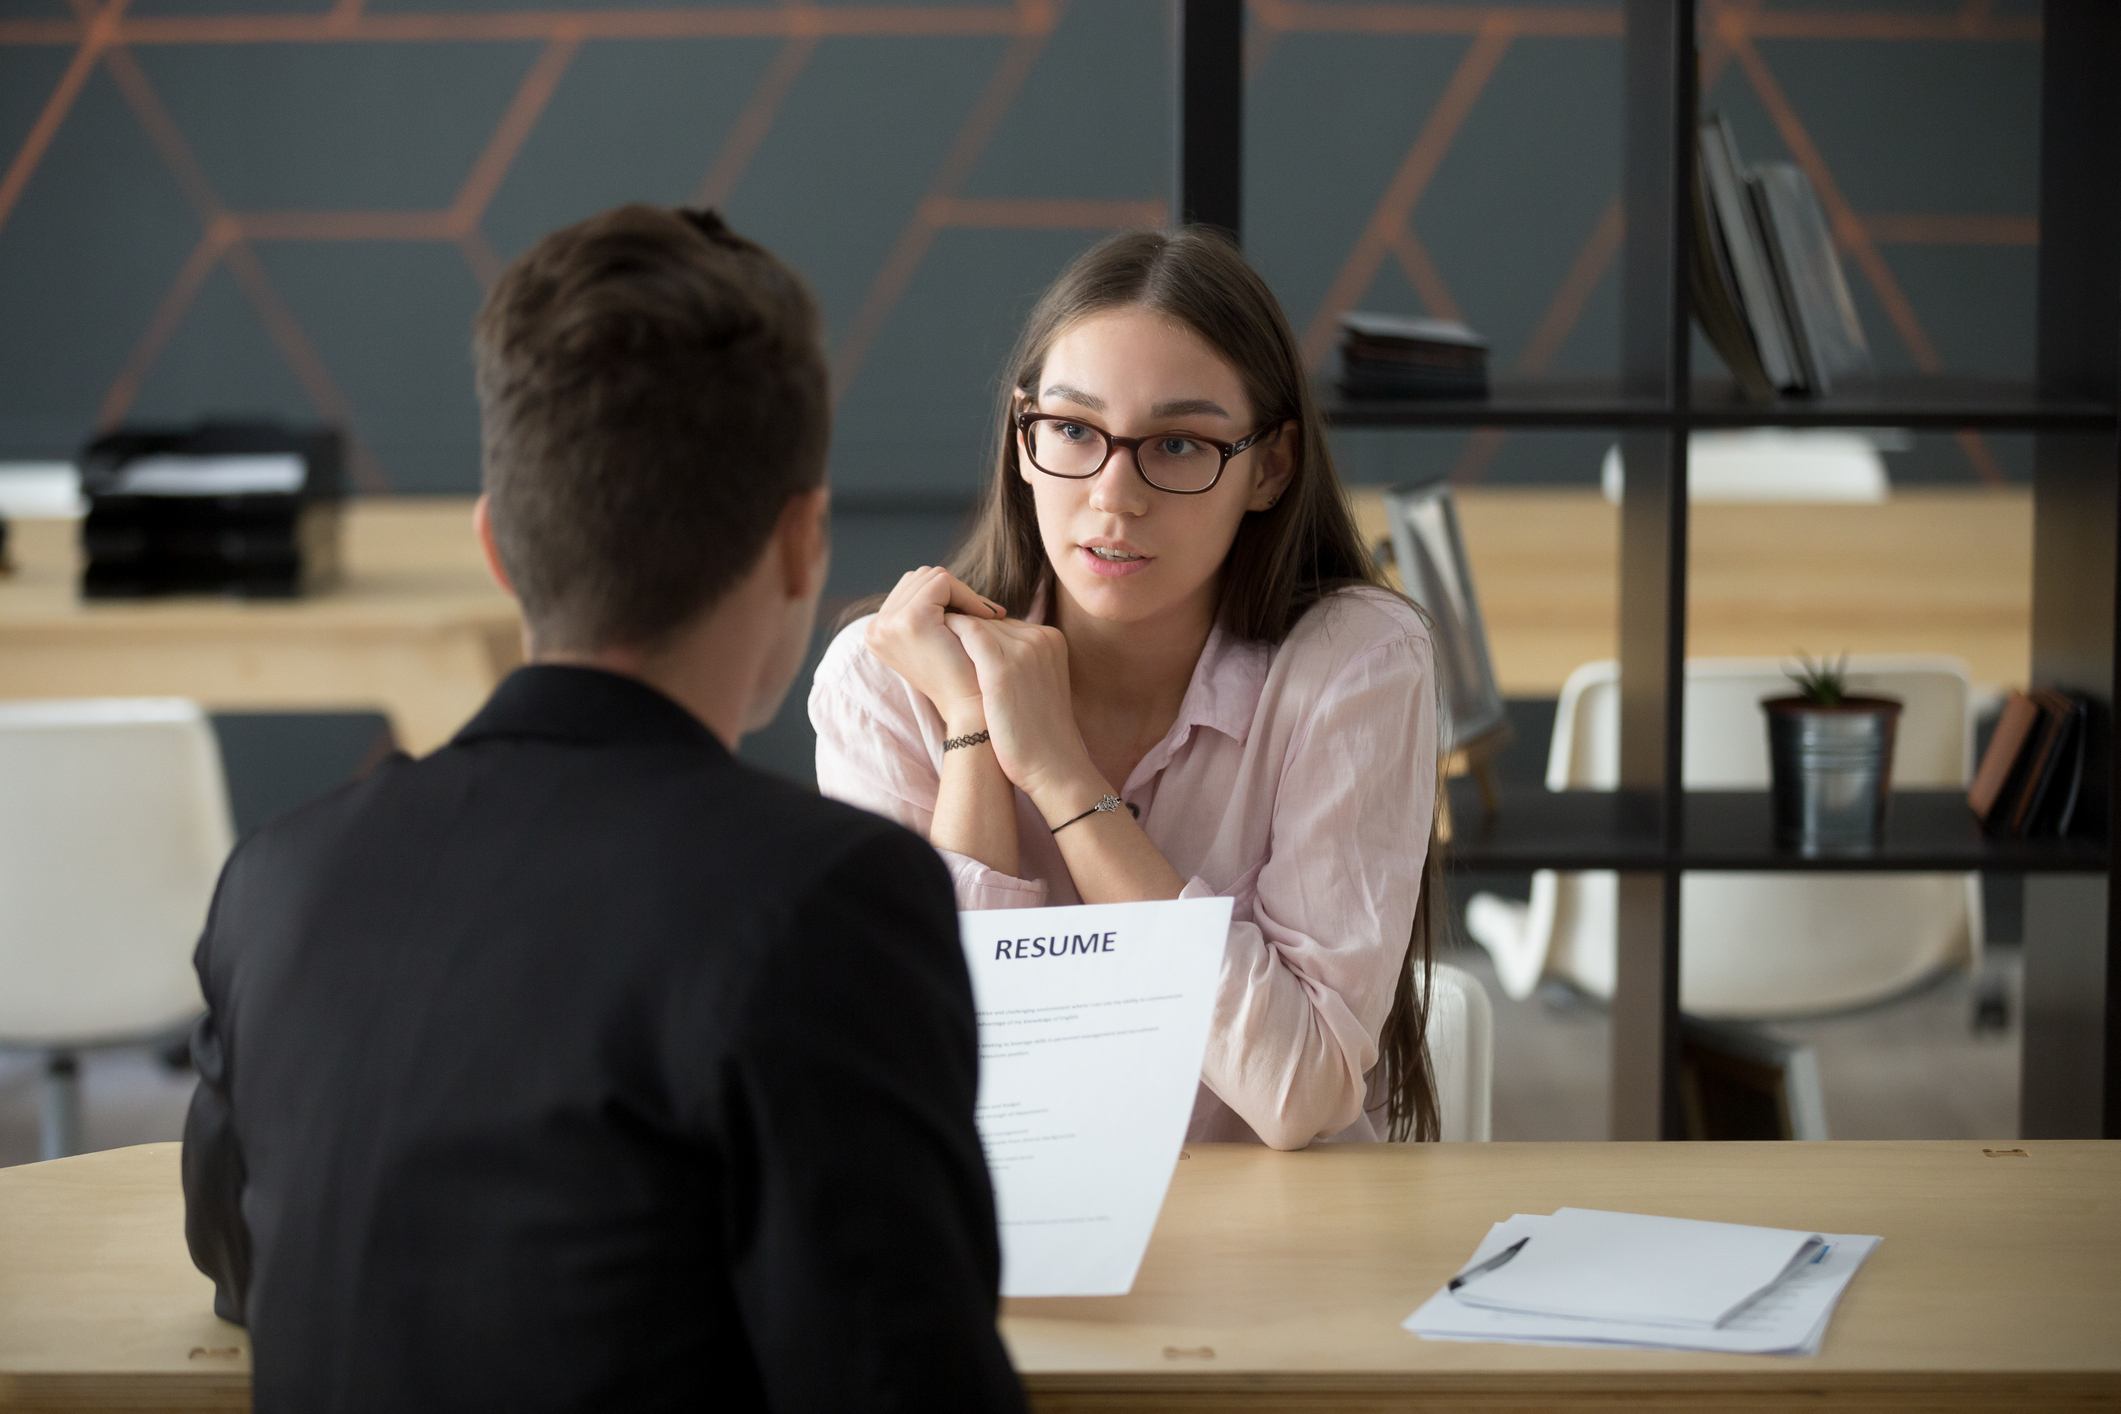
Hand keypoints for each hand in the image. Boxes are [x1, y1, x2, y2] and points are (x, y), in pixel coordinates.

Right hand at [865, 567, 1003, 728]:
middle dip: (954, 591)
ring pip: (931, 576)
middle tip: (985, 613)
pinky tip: (986, 616)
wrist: (971, 707)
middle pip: (918, 577)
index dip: (944, 595)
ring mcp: (890, 623)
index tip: (974, 613)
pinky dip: (968, 595)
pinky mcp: (913, 618)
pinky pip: (943, 582)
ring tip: (985, 616)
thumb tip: (939, 578)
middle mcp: (875, 628)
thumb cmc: (960, 674)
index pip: (910, 587)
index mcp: (876, 632)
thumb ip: (925, 611)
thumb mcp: (932, 640)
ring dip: (963, 593)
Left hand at [943, 615, 1102, 809]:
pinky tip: (935, 644)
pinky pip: (968, 632)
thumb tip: (981, 651)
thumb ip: (1019, 660)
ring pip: (977, 623)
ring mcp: (1024, 649)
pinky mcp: (1003, 666)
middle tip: (939, 644)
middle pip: (990, 621)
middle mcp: (1040, 637)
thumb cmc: (1038, 731)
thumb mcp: (1037, 682)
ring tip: (934, 646)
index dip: (979, 634)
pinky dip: (950, 634)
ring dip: (954, 634)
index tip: (956, 647)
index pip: (1005, 623)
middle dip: (965, 633)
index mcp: (1051, 638)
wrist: (1052, 764)